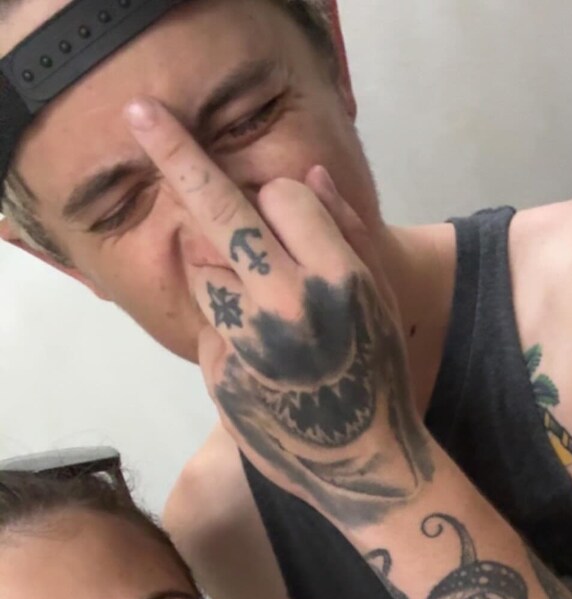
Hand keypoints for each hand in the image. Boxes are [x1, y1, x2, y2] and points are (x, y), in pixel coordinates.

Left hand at [126, 98, 433, 528]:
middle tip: (142, 114)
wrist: (367, 466)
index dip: (279, 201)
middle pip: (220, 212)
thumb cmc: (382, 377)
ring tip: (259, 314)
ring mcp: (249, 342)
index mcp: (339, 277)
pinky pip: (208, 330)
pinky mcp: (222, 378)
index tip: (277, 207)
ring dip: (218, 273)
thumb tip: (303, 174)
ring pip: (202, 271)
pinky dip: (225, 335)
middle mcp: (288, 302)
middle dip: (179, 154)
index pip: (282, 197)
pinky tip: (260, 364)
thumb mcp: (382, 303)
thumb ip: (347, 235)